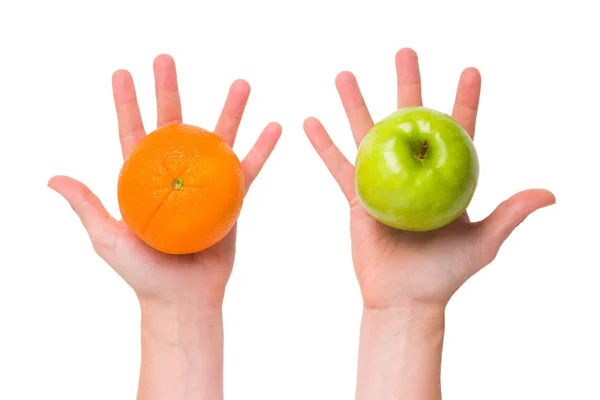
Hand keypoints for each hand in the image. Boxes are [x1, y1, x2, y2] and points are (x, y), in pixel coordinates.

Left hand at [49, 54, 281, 310]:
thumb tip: (52, 178)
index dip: (127, 103)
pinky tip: (274, 127)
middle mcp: (174, 175)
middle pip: (174, 125)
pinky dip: (262, 149)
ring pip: (219, 140)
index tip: (123, 72)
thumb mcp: (107, 239)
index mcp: (144, 180)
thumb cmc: (142, 274)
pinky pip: (249, 169)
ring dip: (230, 111)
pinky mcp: (232, 199)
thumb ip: (86, 206)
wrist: (183, 299)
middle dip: (170, 90)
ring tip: (241, 84)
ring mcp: (205, 184)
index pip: (133, 133)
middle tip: (167, 60)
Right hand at [304, 48, 554, 313]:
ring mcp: (383, 182)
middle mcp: (414, 173)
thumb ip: (511, 214)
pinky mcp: (356, 198)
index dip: (464, 100)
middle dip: (407, 85)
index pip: (458, 131)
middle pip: (409, 120)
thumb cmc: (446, 274)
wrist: (405, 298)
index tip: (469, 70)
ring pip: (367, 135)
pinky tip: (311, 121)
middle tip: (405, 53)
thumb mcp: (484, 243)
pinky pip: (338, 166)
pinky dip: (323, 145)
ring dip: (355, 104)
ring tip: (345, 74)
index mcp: (445, 178)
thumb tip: (549, 193)